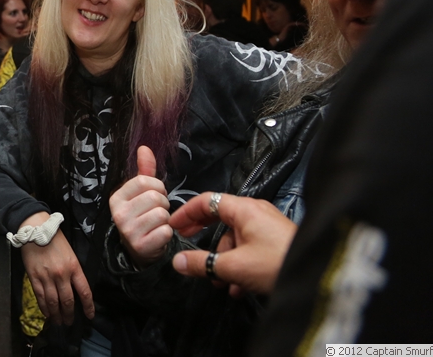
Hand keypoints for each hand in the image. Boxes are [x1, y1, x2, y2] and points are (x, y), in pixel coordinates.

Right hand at [18, 213, 93, 325]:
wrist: (36, 229)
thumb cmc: (55, 239)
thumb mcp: (70, 254)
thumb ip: (73, 270)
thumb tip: (74, 287)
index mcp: (74, 267)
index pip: (84, 292)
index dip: (88, 306)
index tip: (89, 316)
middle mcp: (62, 274)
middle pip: (68, 300)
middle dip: (69, 314)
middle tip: (69, 322)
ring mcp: (47, 277)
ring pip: (53, 302)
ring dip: (56, 314)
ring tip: (58, 322)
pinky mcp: (34, 277)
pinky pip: (40, 297)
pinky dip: (44, 307)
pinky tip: (47, 313)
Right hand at [108, 146, 172, 266]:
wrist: (139, 250)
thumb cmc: (141, 216)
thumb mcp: (140, 193)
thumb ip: (144, 171)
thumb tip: (144, 147)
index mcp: (116, 198)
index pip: (144, 181)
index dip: (157, 187)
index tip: (154, 196)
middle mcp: (118, 214)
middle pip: (155, 197)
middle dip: (163, 204)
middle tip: (156, 212)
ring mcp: (128, 231)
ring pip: (162, 213)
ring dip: (166, 219)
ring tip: (157, 223)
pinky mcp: (141, 245)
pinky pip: (166, 231)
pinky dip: (167, 233)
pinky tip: (158, 235)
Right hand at [169, 192, 296, 295]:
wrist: (316, 274)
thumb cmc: (276, 263)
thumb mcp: (234, 266)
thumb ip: (202, 263)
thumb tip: (177, 262)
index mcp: (244, 209)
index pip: (206, 201)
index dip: (186, 213)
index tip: (172, 226)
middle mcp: (255, 212)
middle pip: (219, 218)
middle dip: (203, 237)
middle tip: (187, 247)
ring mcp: (267, 226)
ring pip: (235, 238)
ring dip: (223, 259)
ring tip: (220, 283)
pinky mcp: (276, 241)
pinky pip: (249, 247)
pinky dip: (239, 263)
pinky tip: (239, 287)